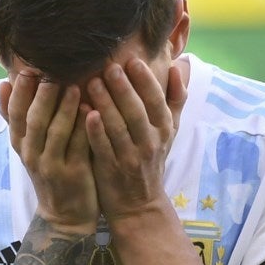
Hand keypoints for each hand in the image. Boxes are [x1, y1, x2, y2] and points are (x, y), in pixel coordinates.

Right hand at [0, 73, 98, 232]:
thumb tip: (2, 84)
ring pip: (56, 134)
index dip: (20, 92)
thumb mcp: (28, 147)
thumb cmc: (50, 172)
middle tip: (50, 73)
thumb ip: (17, 117)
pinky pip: (79, 148)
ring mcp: (53, 166)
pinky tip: (92, 111)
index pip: (15, 114)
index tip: (27, 69)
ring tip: (74, 87)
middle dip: (41, 96)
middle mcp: (33, 155)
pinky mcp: (75, 175)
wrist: (66, 217)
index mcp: (22, 144)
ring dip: (64, 109)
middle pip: (34, 121)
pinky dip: (84, 129)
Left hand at [85, 59, 186, 220]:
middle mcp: (150, 143)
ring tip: (93, 83)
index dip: (145, 81)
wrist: (139, 204)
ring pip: (119, 128)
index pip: (156, 101)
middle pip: (137, 112)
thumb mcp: (169, 131)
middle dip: (124, 88)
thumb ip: (175, 100)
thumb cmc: (151, 160)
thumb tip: (178, 67)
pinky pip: (103, 147)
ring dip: (106, 104)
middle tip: (109, 66)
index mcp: (164, 129)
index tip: (132, 61)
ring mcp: (130, 157)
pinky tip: (85, 113)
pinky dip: (95, 131)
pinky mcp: (111, 170)